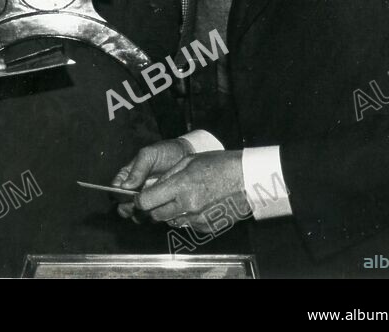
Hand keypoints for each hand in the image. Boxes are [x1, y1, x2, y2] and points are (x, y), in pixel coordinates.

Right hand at [112, 139, 192, 219]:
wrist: (187, 154)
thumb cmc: (165, 152)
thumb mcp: (149, 155)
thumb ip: (137, 169)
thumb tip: (123, 186)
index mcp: (128, 177)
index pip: (115, 190)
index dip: (117, 195)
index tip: (125, 194)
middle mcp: (135, 190)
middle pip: (123, 206)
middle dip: (127, 207)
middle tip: (137, 204)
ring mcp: (148, 199)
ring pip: (137, 214)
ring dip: (140, 214)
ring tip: (150, 208)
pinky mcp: (161, 205)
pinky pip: (154, 216)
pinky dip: (155, 217)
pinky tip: (161, 210)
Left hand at [133, 150, 247, 233]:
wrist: (249, 180)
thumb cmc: (220, 165)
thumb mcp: (189, 161)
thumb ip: (167, 176)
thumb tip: (151, 187)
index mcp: (181, 186)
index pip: (146, 201)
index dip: (140, 199)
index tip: (140, 196)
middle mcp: (188, 206)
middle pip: (156, 215)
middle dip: (154, 207)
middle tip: (161, 197)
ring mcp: (199, 219)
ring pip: (171, 222)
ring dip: (170, 213)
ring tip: (183, 198)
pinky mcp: (207, 227)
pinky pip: (188, 225)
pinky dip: (187, 217)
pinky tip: (198, 204)